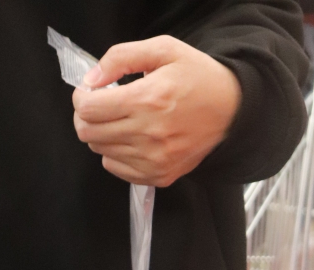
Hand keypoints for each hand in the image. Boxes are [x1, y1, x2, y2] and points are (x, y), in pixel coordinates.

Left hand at [72, 36, 241, 186]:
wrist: (232, 109)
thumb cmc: (198, 77)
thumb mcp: (163, 49)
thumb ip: (121, 57)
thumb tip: (91, 80)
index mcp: (148, 99)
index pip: (89, 110)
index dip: (81, 99)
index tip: (88, 93)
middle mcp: (148, 134)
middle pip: (88, 133)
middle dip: (86, 117)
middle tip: (99, 106)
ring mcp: (153, 160)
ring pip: (100, 151)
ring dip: (102, 133)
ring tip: (121, 119)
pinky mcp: (157, 176)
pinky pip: (115, 168)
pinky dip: (115, 152)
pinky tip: (131, 137)